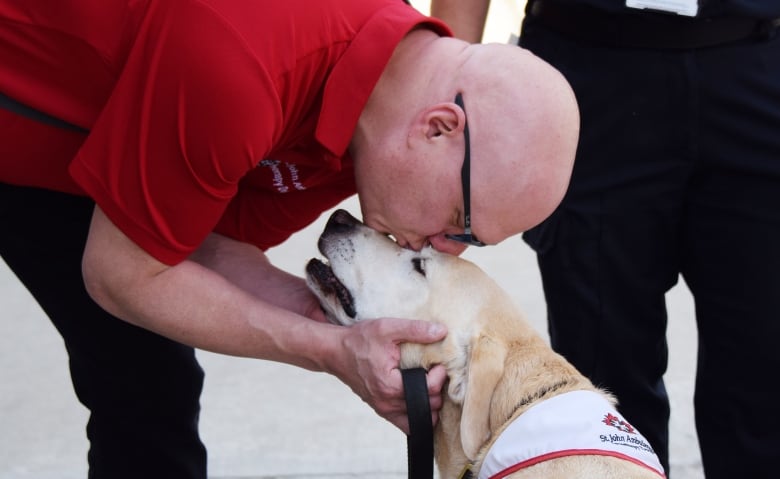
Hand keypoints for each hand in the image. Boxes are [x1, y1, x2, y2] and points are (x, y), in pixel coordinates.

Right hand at [331, 318, 447, 433]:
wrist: (335, 352)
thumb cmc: (359, 340)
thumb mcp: (387, 328)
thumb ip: (415, 330)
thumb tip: (441, 332)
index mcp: (390, 385)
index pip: (429, 390)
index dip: (440, 375)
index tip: (438, 363)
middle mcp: (387, 403)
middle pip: (429, 406)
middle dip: (437, 389)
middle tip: (434, 371)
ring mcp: (384, 410)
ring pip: (421, 418)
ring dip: (430, 402)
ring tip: (427, 382)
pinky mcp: (382, 411)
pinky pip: (407, 424)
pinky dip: (418, 413)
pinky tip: (419, 395)